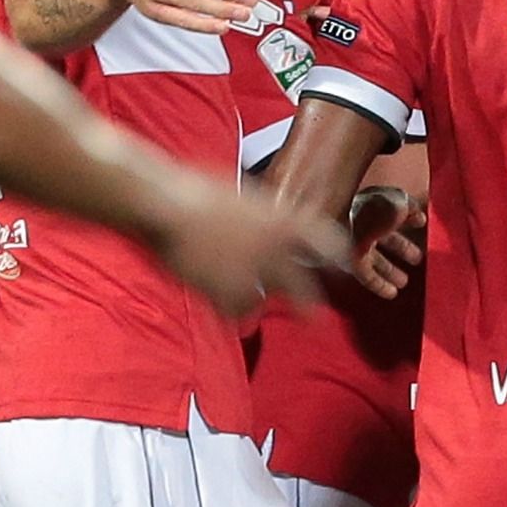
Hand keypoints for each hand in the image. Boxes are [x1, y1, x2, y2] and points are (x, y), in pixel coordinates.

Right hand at [152, 171, 346, 316]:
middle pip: (302, 288)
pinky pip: (234, 309)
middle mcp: (274, 251)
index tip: (340, 265)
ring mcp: (250, 275)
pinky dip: (228, 306)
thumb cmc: (197, 188)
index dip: (335, 254)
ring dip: (253, 298)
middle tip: (313, 318)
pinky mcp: (224, 293)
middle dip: (307, 305)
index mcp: (282, 220)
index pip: (324, 241)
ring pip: (261, 300)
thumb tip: (263, 215)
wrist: (166, 207)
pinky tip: (217, 297)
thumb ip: (260, 210)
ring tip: (242, 296)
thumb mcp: (242, 191)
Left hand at [348, 185, 425, 298]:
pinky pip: (365, 275)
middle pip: (384, 237)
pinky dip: (379, 284)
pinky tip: (391, 293)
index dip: (409, 217)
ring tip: (404, 281)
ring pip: (374, 258)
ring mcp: (352, 242)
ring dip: (390, 270)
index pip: (392, 211)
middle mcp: (361, 222)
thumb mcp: (397, 203)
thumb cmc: (363, 209)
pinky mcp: (345, 261)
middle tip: (416, 257)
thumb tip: (419, 215)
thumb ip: (410, 208)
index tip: (420, 223)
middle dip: (401, 247)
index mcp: (372, 202)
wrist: (333, 221)